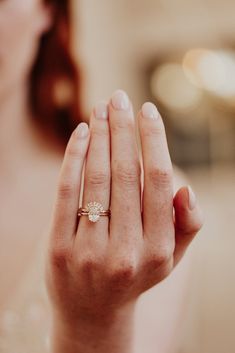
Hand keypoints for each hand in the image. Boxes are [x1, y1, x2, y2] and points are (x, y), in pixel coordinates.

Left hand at [46, 90, 202, 351]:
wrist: (92, 310)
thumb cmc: (135, 273)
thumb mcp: (169, 258)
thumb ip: (186, 224)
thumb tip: (184, 186)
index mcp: (158, 250)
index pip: (157, 181)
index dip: (152, 139)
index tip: (146, 110)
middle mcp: (126, 252)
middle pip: (124, 173)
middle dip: (122, 128)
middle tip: (119, 97)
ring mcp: (89, 251)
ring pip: (96, 178)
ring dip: (98, 135)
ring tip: (99, 108)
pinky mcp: (59, 248)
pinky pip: (66, 192)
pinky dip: (73, 156)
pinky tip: (81, 133)